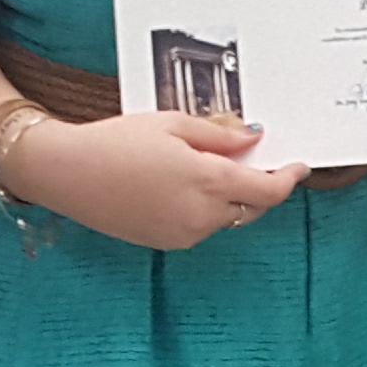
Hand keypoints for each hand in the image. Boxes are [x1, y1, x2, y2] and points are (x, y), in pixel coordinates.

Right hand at [15, 108, 305, 251]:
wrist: (67, 172)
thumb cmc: (115, 142)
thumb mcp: (173, 125)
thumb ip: (219, 137)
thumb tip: (250, 141)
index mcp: (209, 182)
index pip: (267, 190)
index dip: (288, 179)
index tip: (299, 167)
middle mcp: (201, 215)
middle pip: (251, 207)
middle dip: (260, 187)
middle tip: (257, 160)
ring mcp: (183, 233)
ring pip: (225, 218)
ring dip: (229, 197)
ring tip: (207, 166)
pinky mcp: (165, 242)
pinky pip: (200, 226)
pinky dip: (205, 208)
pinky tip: (182, 185)